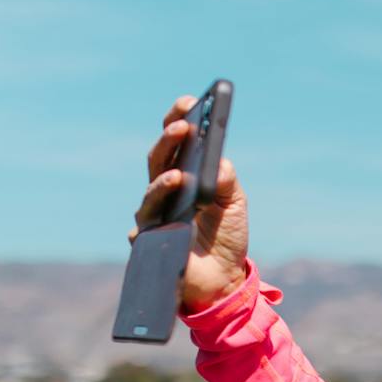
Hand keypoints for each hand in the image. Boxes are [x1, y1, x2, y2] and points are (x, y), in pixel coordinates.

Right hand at [128, 94, 250, 311]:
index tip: (188, 102)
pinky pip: (147, 227)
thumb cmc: (226, 237)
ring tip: (180, 174)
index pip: (176, 142)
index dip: (178, 120)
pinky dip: (157, 217)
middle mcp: (164, 192)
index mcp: (185, 176)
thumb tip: (218, 159)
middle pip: (160, 160)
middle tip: (182, 126)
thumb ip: (226, 180)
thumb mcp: (234, 204)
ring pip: (151, 191)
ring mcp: (155, 215)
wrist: (223, 280)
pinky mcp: (150, 241)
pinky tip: (167, 217)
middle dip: (169, 141)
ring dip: (164, 181)